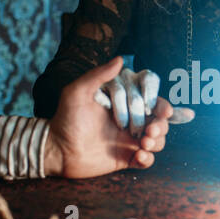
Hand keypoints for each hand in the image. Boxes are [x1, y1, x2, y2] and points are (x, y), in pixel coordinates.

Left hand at [45, 56, 175, 177]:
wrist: (57, 150)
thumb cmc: (65, 118)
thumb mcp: (77, 92)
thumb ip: (98, 75)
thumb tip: (121, 59)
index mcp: (122, 101)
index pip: (150, 97)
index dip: (160, 102)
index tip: (162, 110)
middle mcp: (129, 118)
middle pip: (159, 119)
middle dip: (161, 125)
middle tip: (150, 130)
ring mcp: (129, 138)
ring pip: (157, 139)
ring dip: (157, 141)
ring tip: (143, 144)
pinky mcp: (126, 157)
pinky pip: (147, 159)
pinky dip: (148, 159)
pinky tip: (139, 156)